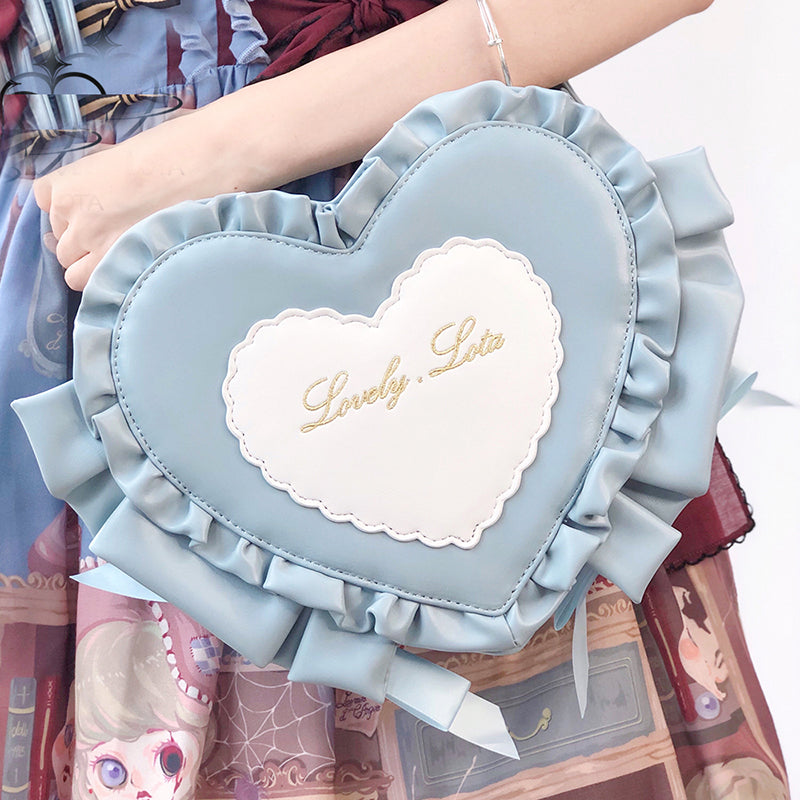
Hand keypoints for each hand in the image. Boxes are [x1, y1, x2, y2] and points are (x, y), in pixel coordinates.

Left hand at [33, 103, 231, 290]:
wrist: (208, 161)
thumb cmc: (175, 150)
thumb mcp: (124, 157)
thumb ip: (102, 182)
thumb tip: (108, 200)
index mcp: (67, 183)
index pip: (46, 207)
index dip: (73, 213)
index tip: (95, 214)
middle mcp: (71, 214)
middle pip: (63, 243)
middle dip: (86, 243)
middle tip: (123, 236)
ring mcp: (93, 243)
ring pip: (75, 272)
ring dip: (97, 267)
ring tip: (133, 256)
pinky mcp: (119, 265)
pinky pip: (99, 287)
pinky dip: (114, 282)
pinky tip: (138, 267)